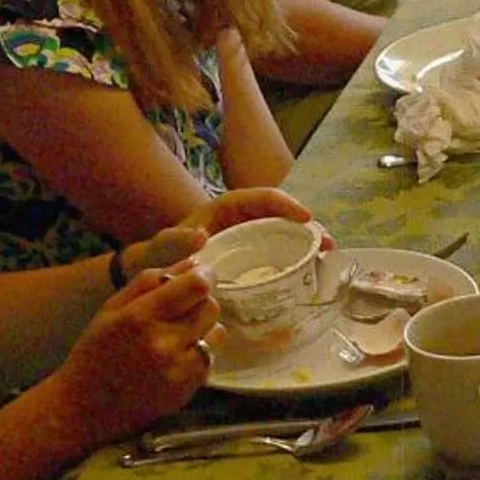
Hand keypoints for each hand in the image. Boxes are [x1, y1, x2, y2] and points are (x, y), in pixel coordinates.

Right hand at [52, 260, 221, 445]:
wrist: (83, 408)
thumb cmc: (94, 353)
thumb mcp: (111, 308)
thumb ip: (149, 281)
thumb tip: (191, 262)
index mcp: (141, 317)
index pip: (196, 286)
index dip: (205, 275)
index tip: (202, 274)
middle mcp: (164, 343)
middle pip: (211, 307)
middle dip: (202, 301)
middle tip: (185, 306)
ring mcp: (178, 370)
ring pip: (217, 332)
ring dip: (205, 327)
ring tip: (181, 332)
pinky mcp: (187, 390)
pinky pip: (211, 359)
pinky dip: (200, 352)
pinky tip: (178, 356)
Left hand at [121, 189, 312, 279]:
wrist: (152, 279)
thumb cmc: (157, 258)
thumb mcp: (162, 248)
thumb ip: (173, 242)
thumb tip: (199, 237)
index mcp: (224, 212)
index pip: (260, 199)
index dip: (284, 204)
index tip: (305, 217)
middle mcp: (240, 224)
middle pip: (280, 217)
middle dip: (306, 227)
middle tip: (327, 244)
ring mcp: (247, 244)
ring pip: (283, 237)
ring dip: (306, 245)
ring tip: (326, 260)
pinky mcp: (248, 264)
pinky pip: (276, 257)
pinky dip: (294, 263)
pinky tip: (309, 276)